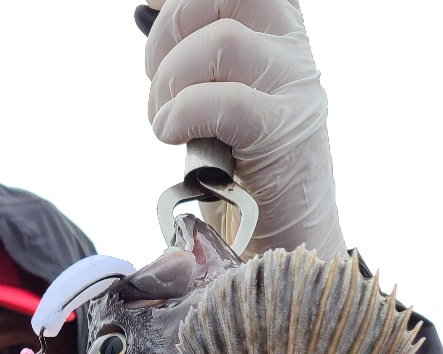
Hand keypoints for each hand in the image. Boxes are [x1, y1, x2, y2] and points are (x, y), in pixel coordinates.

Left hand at [145, 0, 346, 258]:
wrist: (282, 241)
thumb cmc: (241, 170)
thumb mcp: (218, 96)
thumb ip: (197, 56)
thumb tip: (152, 17)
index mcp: (275, 28)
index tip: (148, 4)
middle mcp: (291, 46)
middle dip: (171, 30)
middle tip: (155, 82)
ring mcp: (294, 87)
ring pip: (223, 41)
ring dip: (171, 81)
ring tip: (162, 119)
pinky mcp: (285, 133)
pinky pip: (226, 102)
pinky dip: (183, 114)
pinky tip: (171, 135)